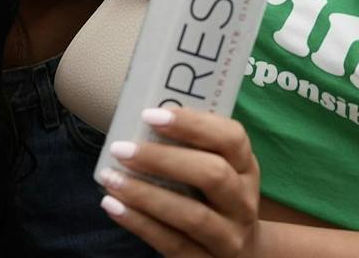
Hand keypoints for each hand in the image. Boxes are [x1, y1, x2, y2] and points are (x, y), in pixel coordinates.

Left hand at [97, 106, 261, 256]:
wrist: (244, 254)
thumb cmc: (219, 199)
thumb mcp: (223, 170)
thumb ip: (196, 150)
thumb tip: (143, 124)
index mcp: (247, 168)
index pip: (231, 138)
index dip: (193, 124)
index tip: (150, 115)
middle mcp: (243, 201)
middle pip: (213, 175)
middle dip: (163, 159)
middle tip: (122, 149)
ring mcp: (229, 236)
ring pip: (192, 214)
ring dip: (145, 194)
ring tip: (110, 178)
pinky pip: (171, 243)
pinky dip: (139, 223)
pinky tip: (114, 206)